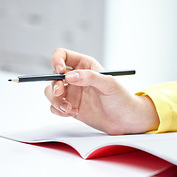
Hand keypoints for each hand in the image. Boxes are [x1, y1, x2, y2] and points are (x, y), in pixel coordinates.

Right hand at [44, 48, 159, 133]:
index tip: (60, 70)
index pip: (63, 55)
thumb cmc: (122, 99)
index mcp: (85, 66)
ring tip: (68, 109)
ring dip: (55, 100)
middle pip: (53, 75)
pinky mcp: (71, 107)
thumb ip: (90, 77)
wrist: (126, 121)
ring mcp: (73, 93)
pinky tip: (72, 113)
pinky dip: (58, 111)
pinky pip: (55, 107)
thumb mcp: (110, 84)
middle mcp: (76, 78)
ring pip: (51, 92)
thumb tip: (69, 75)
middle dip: (54, 84)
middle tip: (61, 92)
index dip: (57, 60)